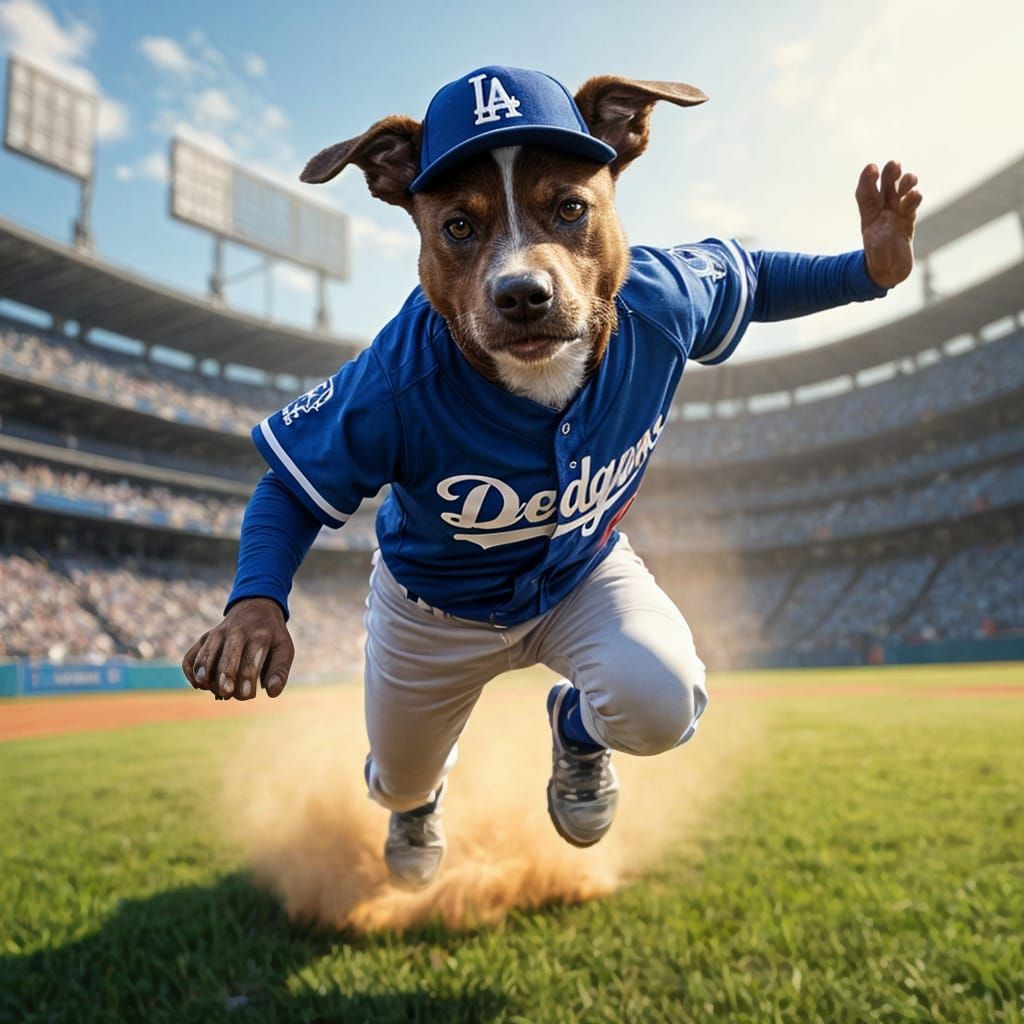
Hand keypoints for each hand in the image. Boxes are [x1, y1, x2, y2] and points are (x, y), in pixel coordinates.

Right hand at [182, 597, 293, 700]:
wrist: (256, 608)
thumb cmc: (271, 637)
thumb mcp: (284, 648)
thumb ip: (279, 671)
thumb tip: (272, 693)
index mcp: (259, 636)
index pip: (250, 662)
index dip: (247, 681)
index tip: (248, 695)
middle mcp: (236, 633)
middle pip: (227, 660)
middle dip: (225, 680)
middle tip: (227, 694)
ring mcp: (218, 634)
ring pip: (206, 657)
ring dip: (206, 677)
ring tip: (213, 691)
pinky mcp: (204, 638)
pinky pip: (191, 656)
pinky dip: (191, 672)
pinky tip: (199, 684)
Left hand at [855, 160, 921, 288]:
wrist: (889, 273)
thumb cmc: (878, 262)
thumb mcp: (874, 251)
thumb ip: (877, 240)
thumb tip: (882, 230)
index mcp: (869, 217)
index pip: (866, 195)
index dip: (867, 180)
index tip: (872, 167)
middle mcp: (883, 214)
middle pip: (885, 189)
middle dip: (889, 175)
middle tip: (895, 164)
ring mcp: (897, 216)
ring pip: (901, 195)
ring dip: (905, 184)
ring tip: (910, 178)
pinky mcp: (909, 222)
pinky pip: (912, 207)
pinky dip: (914, 199)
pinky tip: (917, 194)